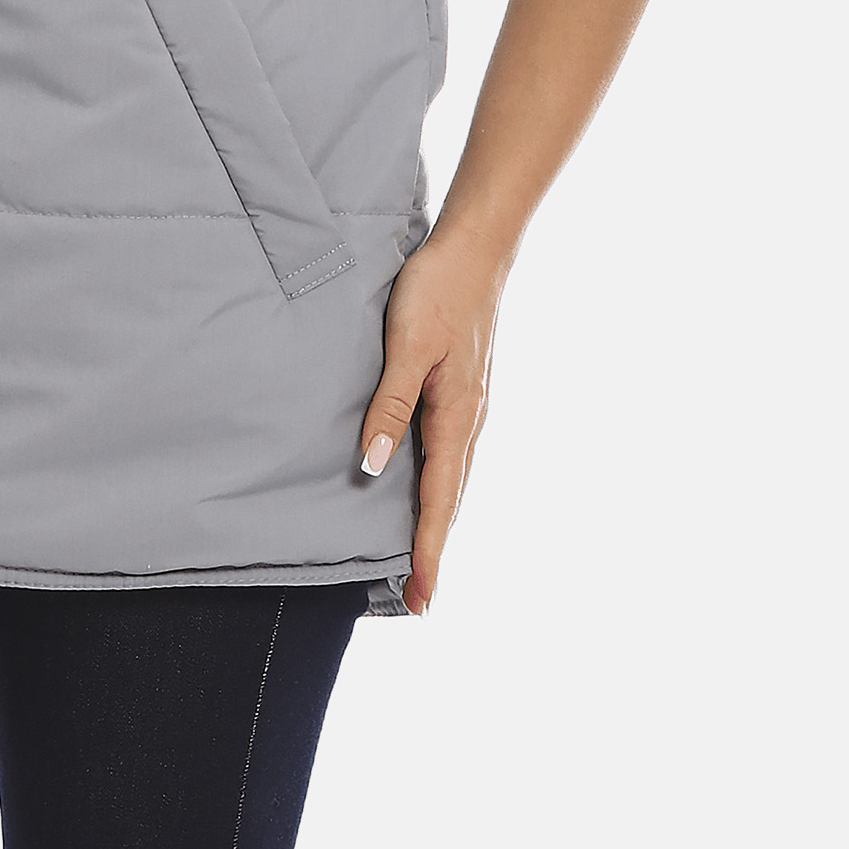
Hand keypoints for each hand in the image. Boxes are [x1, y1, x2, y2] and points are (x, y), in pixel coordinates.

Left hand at [357, 224, 503, 614]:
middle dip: (433, 548)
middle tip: (417, 597)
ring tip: (417, 557)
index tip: (421, 599)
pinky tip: (420, 486)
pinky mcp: (459, 390)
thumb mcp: (407, 346)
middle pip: (451, 499)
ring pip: (451, 478)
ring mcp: (466, 407)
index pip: (441, 501)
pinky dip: (437, 484)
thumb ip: (390, 405)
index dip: (428, 551)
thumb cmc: (437, 292)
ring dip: (435, 519)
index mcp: (457, 418)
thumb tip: (374, 467)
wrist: (473, 250)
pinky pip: (447, 452)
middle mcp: (467, 421)